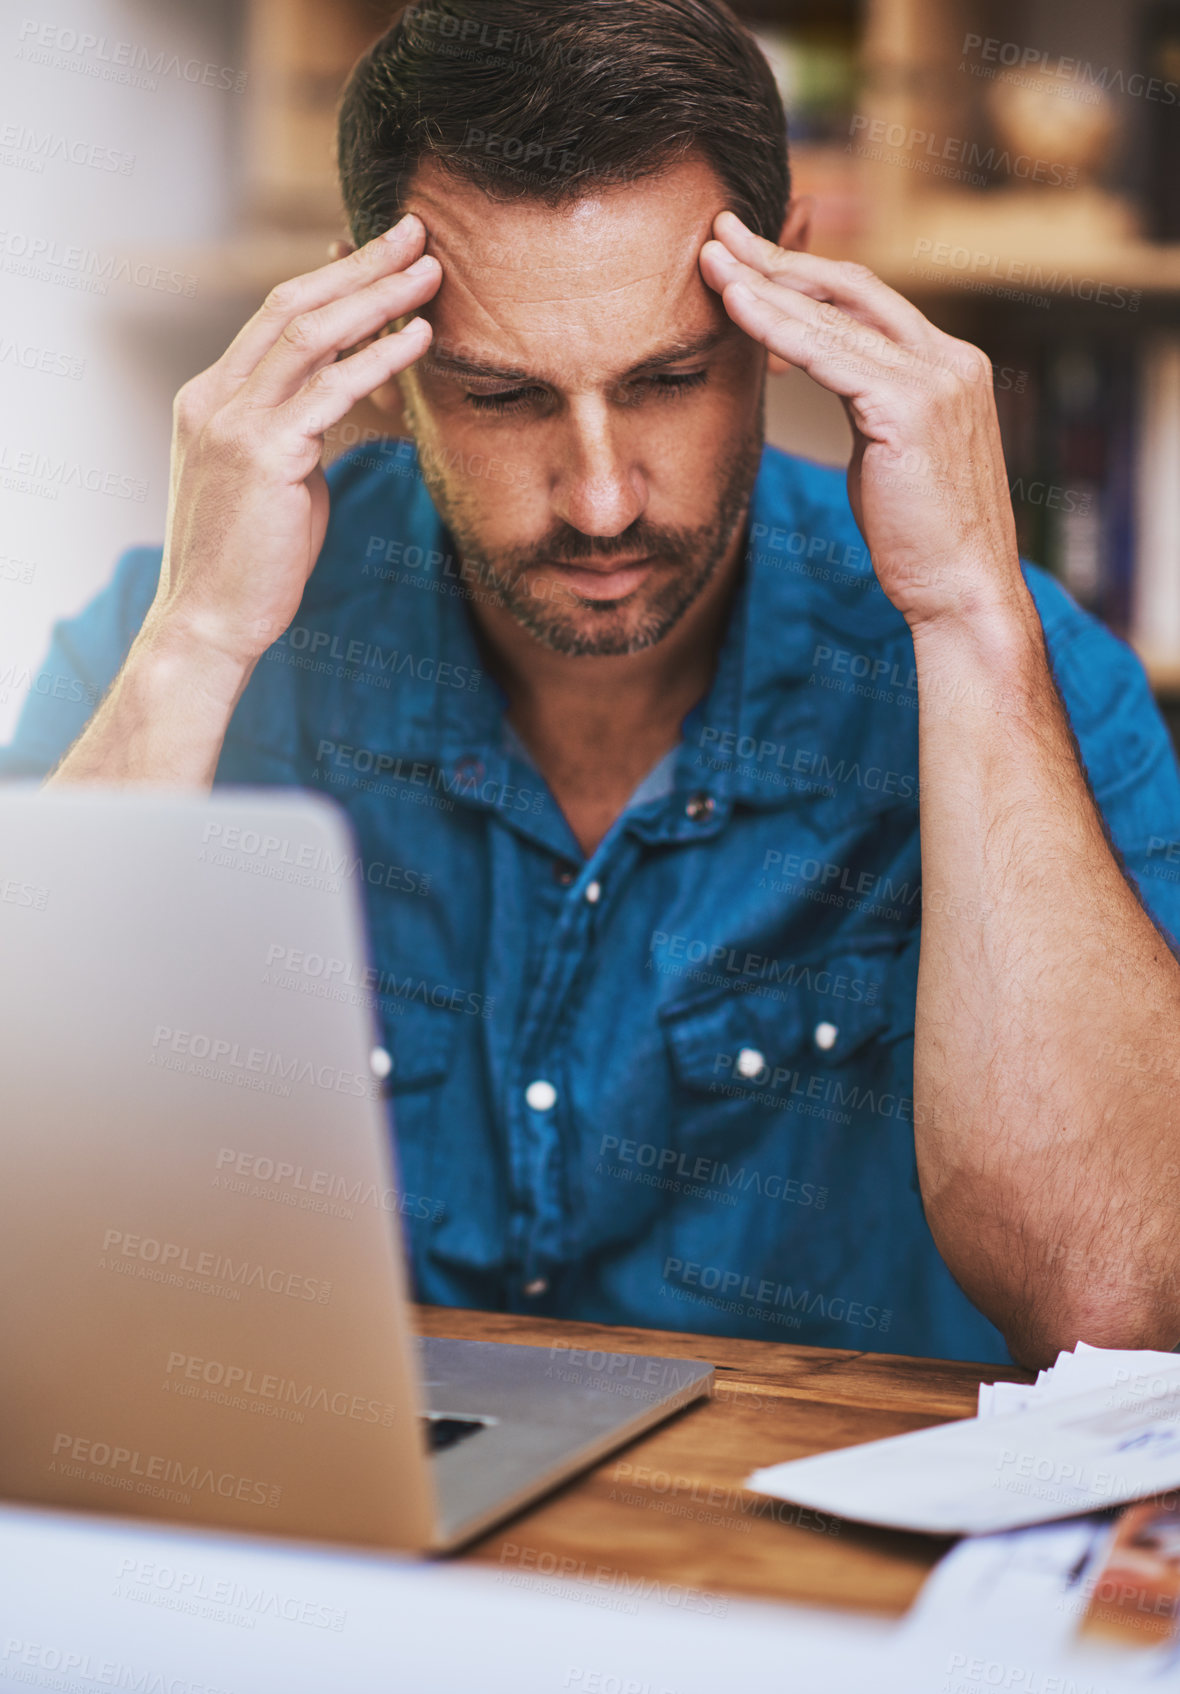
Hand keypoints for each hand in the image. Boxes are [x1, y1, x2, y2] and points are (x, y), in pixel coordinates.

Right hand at [146, 214, 439, 669]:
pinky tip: (419, 338)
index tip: (383, 255)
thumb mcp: (275, 482)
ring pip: (309, 334)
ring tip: (431, 272)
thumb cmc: (253, 562)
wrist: (211, 621)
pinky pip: (329, 390)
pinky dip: (379, 358)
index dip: (332, 280)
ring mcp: (232, 422)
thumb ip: (299, 435)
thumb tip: (342, 408)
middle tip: (415, 231)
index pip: (273, 317)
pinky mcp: (262, 455)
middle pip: (291, 306)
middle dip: (359, 265)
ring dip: (376, 296)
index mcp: (211, 398)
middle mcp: (214, 397)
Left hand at [699, 212, 1024, 630]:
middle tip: (718, 234)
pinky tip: (736, 309)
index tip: (749, 263)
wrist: (961, 592)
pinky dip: (776, 327)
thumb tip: (822, 374)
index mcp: (949, 365)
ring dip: (764, 286)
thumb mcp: (889, 454)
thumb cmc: (920, 540)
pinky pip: (829, 354)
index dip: (803, 276)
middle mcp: (951, 358)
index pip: (867, 301)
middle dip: (778, 259)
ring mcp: (937, 378)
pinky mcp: (913, 407)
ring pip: (834, 316)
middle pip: (850, 288)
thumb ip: (866, 404)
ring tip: (710, 261)